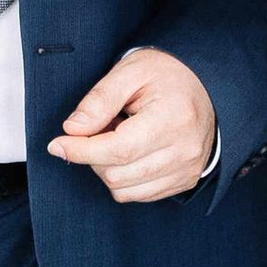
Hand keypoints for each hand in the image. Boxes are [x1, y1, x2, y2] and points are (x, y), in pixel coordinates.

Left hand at [50, 49, 216, 202]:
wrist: (208, 85)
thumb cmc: (168, 74)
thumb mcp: (131, 71)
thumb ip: (100, 99)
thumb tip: (72, 129)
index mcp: (174, 118)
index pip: (118, 150)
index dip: (81, 151)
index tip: (58, 144)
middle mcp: (184, 151)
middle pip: (117, 174)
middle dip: (93, 155)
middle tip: (99, 127)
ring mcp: (187, 170)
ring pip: (124, 190)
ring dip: (107, 168)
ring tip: (118, 137)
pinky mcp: (184, 181)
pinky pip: (139, 194)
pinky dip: (124, 178)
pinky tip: (131, 152)